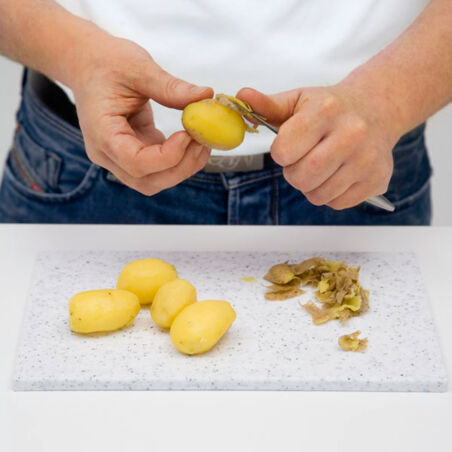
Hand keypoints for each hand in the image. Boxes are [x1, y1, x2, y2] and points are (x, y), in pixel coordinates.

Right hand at [70, 35, 212, 195]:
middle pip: (146, 181)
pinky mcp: (134, 154)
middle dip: (180, 167)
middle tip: (202, 141)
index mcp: (102, 133)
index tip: (188, 134)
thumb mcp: (139, 67)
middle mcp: (107, 154)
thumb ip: (170, 87)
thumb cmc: (106, 63)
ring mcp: (119, 158)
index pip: (135, 162)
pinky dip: (179, 161)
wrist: (88, 64)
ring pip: (154, 182)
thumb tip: (205, 96)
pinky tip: (194, 141)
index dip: (167, 156)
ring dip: (182, 168)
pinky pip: (158, 169)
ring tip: (201, 141)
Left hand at [237, 84, 401, 208]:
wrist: (376, 109)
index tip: (289, 146)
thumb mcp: (298, 100)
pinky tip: (338, 174)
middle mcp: (351, 133)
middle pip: (301, 177)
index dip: (281, 153)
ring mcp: (367, 158)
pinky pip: (337, 203)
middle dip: (294, 173)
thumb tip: (242, 96)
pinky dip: (330, 195)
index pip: (284, 150)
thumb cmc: (330, 108)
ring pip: (319, 195)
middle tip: (303, 160)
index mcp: (326, 110)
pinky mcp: (378, 178)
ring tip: (322, 166)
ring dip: (312, 186)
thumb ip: (268, 105)